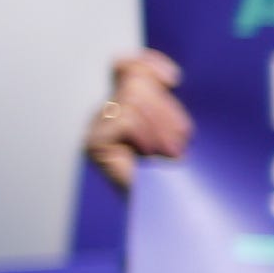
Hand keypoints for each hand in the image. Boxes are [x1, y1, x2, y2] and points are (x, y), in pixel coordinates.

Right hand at [84, 49, 192, 187]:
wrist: (168, 209)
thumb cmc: (176, 171)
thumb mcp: (179, 128)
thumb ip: (169, 102)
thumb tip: (168, 75)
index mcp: (129, 103)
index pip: (128, 65)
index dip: (149, 63)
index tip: (174, 79)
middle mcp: (109, 110)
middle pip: (136, 81)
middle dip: (165, 108)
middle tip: (180, 139)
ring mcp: (97, 125)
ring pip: (133, 99)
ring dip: (160, 127)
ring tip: (170, 152)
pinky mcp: (93, 142)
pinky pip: (126, 120)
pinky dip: (145, 136)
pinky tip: (151, 154)